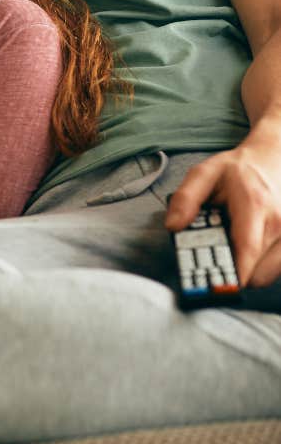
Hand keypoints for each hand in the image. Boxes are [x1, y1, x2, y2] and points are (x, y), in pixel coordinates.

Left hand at [166, 136, 280, 286]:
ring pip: (269, 274)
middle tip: (214, 265)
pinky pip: (277, 268)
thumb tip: (173, 226)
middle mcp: (279, 222)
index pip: (247, 250)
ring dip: (249, 273)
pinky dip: (261, 268)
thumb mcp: (204, 173)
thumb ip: (186, 198)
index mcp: (254, 204)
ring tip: (231, 253)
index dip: (233, 275)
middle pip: (259, 271)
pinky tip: (248, 252)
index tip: (215, 286)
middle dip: (233, 274)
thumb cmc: (238, 168)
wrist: (274, 157)